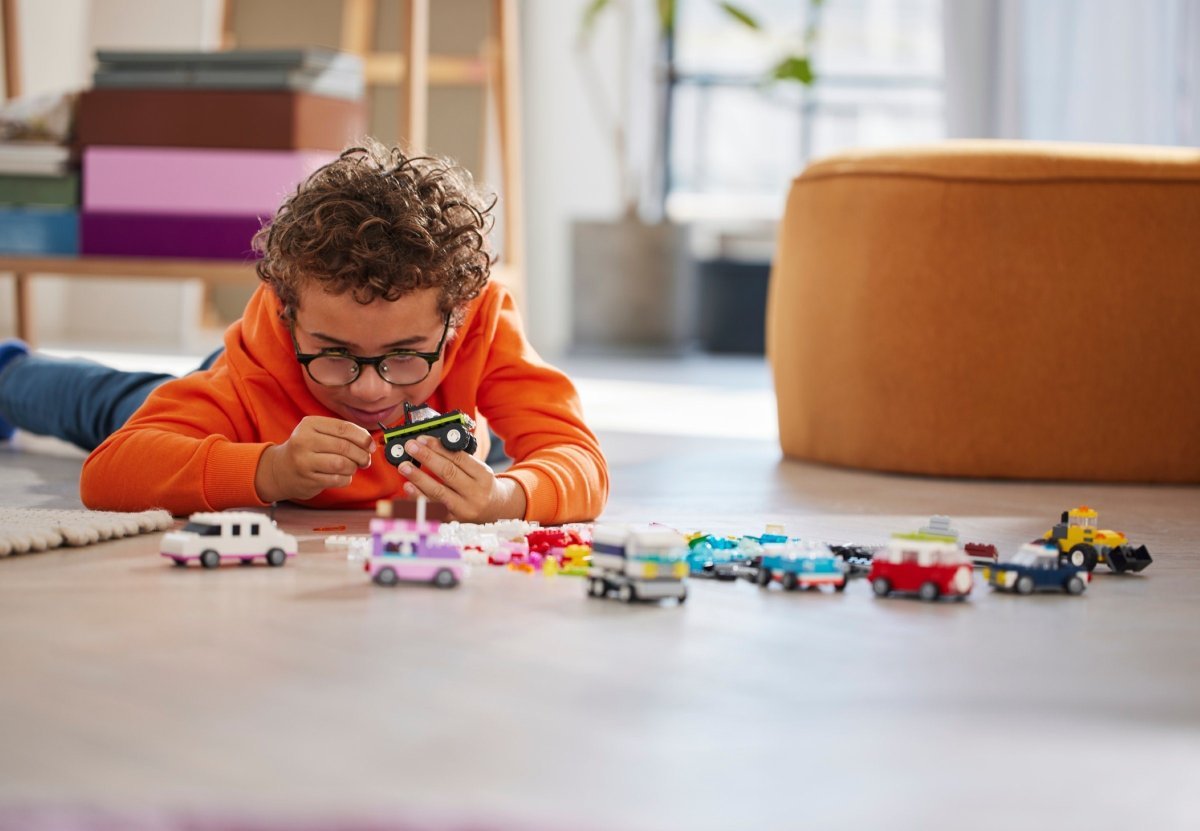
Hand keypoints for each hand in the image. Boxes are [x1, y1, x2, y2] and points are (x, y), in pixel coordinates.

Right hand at [255, 416, 375, 502]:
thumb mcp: (318, 433)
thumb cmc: (306, 449)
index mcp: (309, 424)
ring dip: (353, 467)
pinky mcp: (307, 479)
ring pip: (342, 464)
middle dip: (361, 454)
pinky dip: (345, 478)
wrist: (280, 469)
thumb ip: (342, 434)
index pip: (343, 428)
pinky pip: (337, 479)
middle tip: (366, 459)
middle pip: (344, 447)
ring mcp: (304, 461)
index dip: (362, 437)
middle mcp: (304, 441)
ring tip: (352, 467)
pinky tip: (342, 475)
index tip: (371, 445)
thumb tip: (369, 442)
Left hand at [398, 434, 526, 521]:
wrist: (495, 510)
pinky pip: (433, 509)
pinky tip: (408, 487)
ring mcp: (464, 509)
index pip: (459, 458)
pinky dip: (418, 497)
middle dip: (427, 458)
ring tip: (404, 466)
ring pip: (438, 492)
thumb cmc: (482, 485)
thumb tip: (431, 445)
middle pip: (448, 473)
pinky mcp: (453, 521)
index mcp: (484, 476)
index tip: (423, 439)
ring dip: (418, 477)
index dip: (439, 448)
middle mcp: (476, 494)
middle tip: (411, 447)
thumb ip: (459, 459)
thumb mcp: (479, 469)